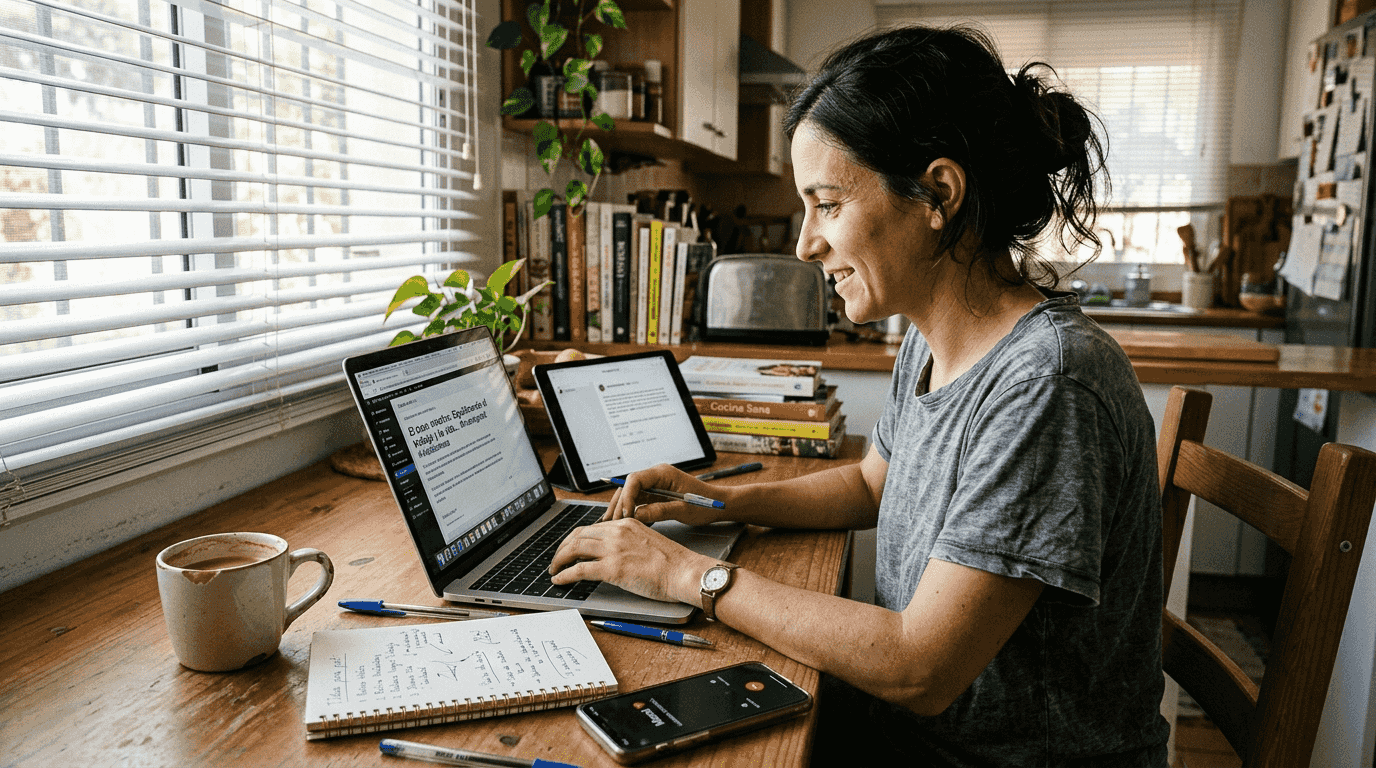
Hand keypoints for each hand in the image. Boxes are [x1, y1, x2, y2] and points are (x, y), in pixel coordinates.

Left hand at [548, 518, 711, 604]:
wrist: (685, 572)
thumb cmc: (673, 563)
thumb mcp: (647, 542)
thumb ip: (628, 543)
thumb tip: (612, 555)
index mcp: (626, 523)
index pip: (592, 527)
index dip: (576, 538)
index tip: (570, 548)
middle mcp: (617, 531)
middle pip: (578, 535)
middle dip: (562, 548)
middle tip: (556, 559)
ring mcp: (613, 549)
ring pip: (574, 549)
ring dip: (558, 560)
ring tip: (553, 570)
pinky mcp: (612, 568)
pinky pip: (578, 570)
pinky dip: (564, 575)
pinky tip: (559, 580)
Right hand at [604, 464, 728, 525]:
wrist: (720, 504)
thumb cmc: (706, 504)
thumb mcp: (684, 509)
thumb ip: (660, 510)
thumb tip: (636, 515)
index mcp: (663, 473)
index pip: (635, 479)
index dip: (627, 496)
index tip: (625, 514)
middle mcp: (656, 476)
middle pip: (629, 487)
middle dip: (619, 504)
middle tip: (611, 523)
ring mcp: (655, 485)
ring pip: (631, 495)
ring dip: (621, 508)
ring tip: (611, 525)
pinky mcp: (656, 495)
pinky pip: (638, 501)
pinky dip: (630, 512)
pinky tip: (623, 524)